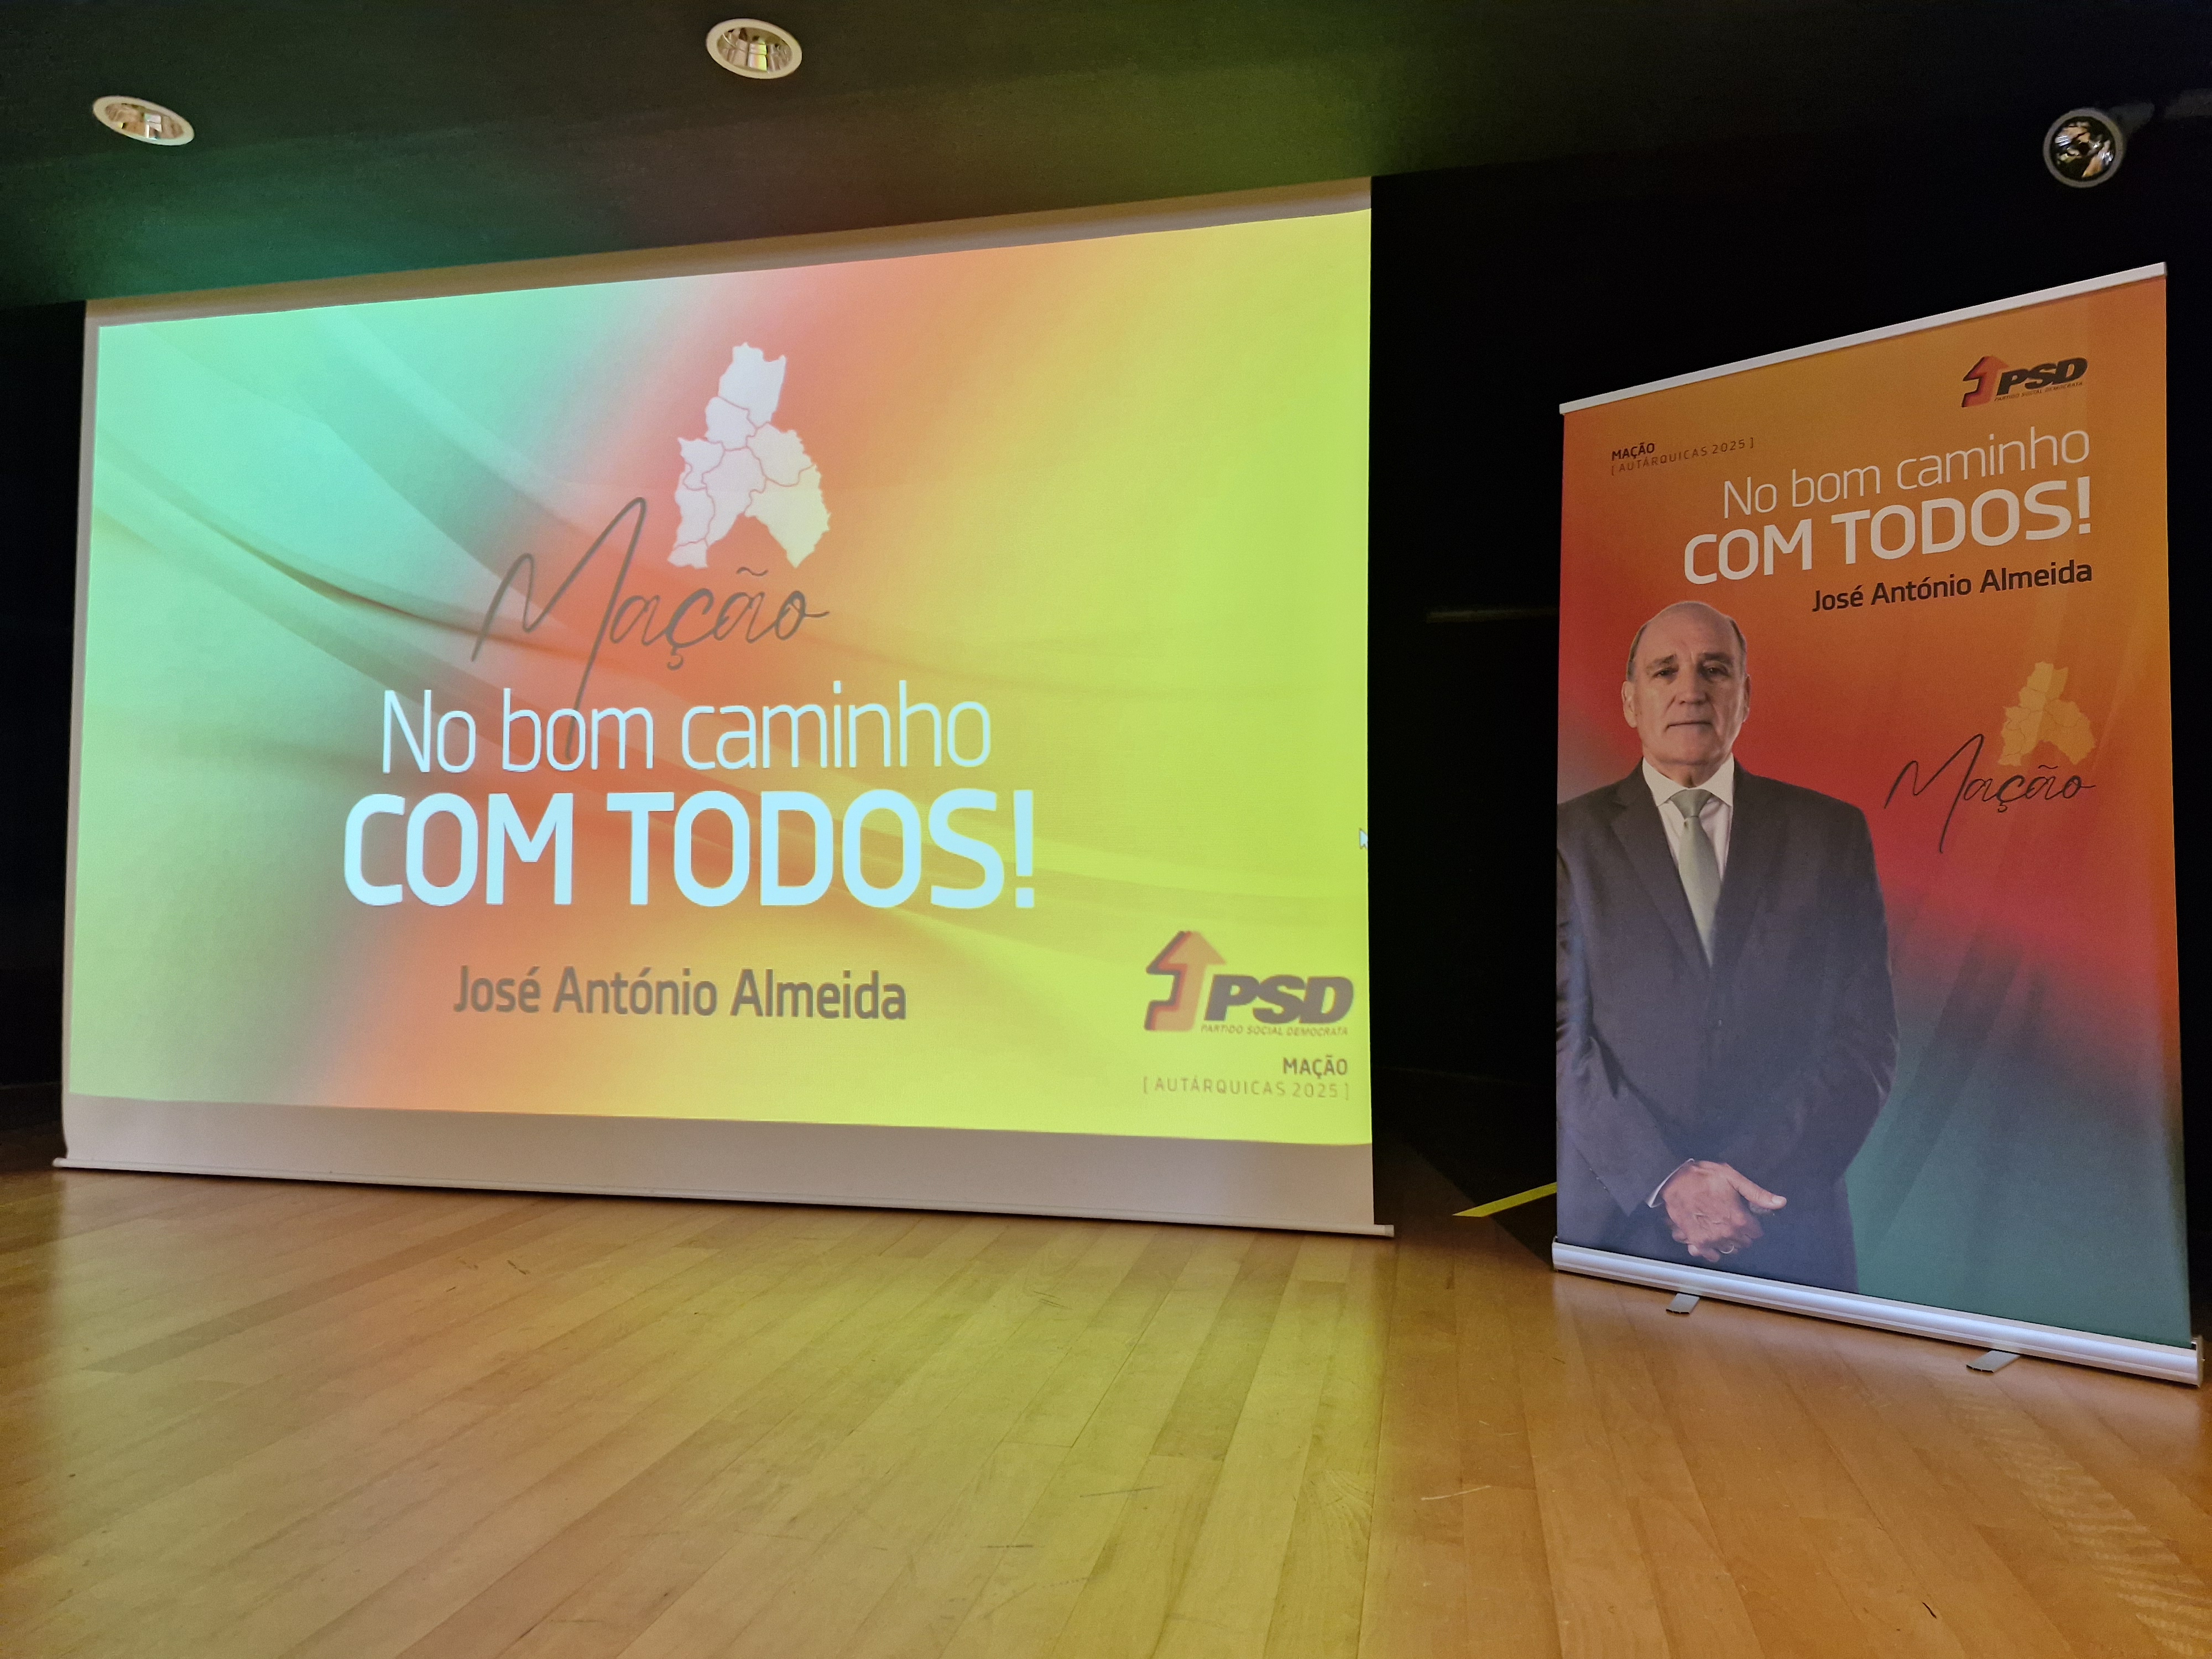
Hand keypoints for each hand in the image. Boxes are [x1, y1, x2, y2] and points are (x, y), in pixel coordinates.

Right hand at [1660, 1161, 1785, 1263]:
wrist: (1673, 1179)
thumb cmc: (1703, 1176)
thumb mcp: (1733, 1178)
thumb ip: (1757, 1194)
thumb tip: (1781, 1203)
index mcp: (1739, 1219)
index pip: (1756, 1233)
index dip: (1753, 1223)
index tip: (1746, 1215)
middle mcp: (1727, 1233)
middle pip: (1744, 1243)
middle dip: (1742, 1233)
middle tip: (1733, 1219)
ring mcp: (1711, 1239)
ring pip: (1729, 1249)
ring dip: (1728, 1241)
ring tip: (1721, 1227)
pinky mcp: (1696, 1241)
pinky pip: (1709, 1255)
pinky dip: (1712, 1250)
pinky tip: (1711, 1239)